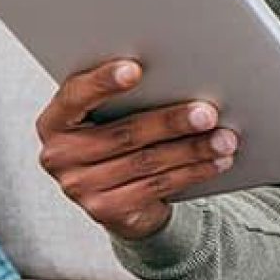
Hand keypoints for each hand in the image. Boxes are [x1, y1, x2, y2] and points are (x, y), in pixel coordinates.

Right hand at [35, 59, 238, 239]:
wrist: (117, 197)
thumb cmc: (119, 138)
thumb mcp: (111, 116)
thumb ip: (129, 97)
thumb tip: (182, 76)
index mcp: (55, 121)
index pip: (75, 95)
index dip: (103, 82)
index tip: (135, 68)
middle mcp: (58, 155)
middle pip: (124, 133)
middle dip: (171, 121)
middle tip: (208, 112)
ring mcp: (78, 187)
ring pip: (147, 162)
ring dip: (192, 149)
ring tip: (225, 138)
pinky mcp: (104, 210)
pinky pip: (156, 187)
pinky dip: (192, 172)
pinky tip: (217, 161)